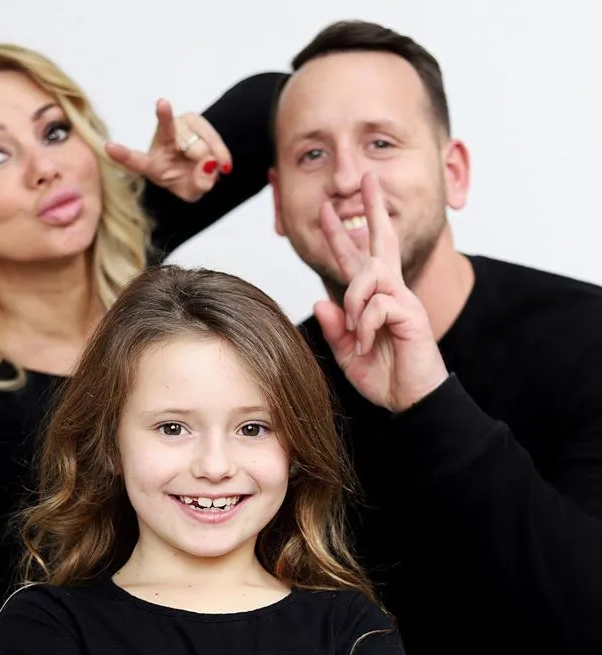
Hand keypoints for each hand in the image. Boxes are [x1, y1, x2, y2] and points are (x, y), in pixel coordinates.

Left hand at [105, 98, 230, 201]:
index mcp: (151, 164)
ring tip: (214, 168)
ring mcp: (176, 126)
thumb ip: (199, 184)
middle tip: (208, 169)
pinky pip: (210, 133)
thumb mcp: (193, 193)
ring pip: (196, 140)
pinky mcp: (192, 119)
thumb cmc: (189, 181)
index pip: (135, 160)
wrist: (204, 167)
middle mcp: (160, 141)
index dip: (123, 155)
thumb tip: (209, 165)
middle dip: (197, 155)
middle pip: (173, 139)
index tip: (109, 147)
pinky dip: (220, 150)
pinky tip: (223, 163)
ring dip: (211, 156)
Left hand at [313, 172, 448, 412]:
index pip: (356, 260)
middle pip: (382, 241)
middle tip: (366, 177)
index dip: (340, 236)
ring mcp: (404, 301)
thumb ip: (335, 327)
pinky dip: (365, 325)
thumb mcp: (348, 352)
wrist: (411, 400)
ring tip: (356, 331)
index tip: (326, 211)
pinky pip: (378, 305)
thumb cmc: (384, 377)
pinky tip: (368, 343)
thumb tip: (319, 299)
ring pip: (370, 275)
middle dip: (374, 208)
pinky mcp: (412, 315)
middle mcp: (392, 293)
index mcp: (374, 300)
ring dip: (354, 301)